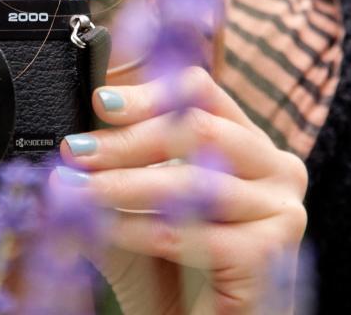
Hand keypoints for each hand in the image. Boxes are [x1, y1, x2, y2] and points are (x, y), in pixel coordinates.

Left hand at [57, 66, 307, 313]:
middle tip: (75, 151)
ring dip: (124, 185)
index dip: (149, 93)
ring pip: (194, 182)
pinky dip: (140, 230)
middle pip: (198, 128)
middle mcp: (273, 166)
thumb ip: (109, 166)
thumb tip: (69, 144)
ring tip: (77, 190)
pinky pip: (195, 235)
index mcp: (244, 140)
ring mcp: (281, 210)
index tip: (102, 102)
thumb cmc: (162, 260)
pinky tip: (104, 229)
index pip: (201, 92)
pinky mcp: (270, 255)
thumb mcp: (130, 200)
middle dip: (127, 141)